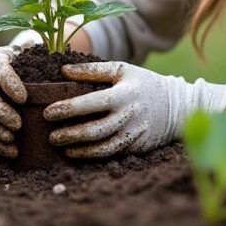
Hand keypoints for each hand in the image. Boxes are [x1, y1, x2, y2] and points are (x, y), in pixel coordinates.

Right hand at [0, 30, 41, 157]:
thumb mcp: (35, 54)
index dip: (9, 83)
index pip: (0, 69)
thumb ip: (45, 54)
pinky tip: (10, 151)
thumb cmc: (29, 61)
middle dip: (0, 111)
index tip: (24, 98)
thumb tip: (63, 58)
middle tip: (18, 125)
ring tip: (12, 140)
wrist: (10, 65)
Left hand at [44, 61, 225, 157]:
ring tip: (62, 147)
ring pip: (103, 147)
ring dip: (79, 149)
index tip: (48, 112)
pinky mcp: (137, 147)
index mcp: (123, 94)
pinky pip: (112, 153)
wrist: (177, 107)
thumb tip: (63, 71)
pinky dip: (93, 155)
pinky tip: (78, 153)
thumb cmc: (144, 84)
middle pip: (95, 130)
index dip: (68, 108)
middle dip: (70, 134)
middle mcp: (129, 116)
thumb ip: (92, 70)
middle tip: (51, 136)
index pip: (91, 102)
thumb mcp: (122, 70)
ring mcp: (134, 134)